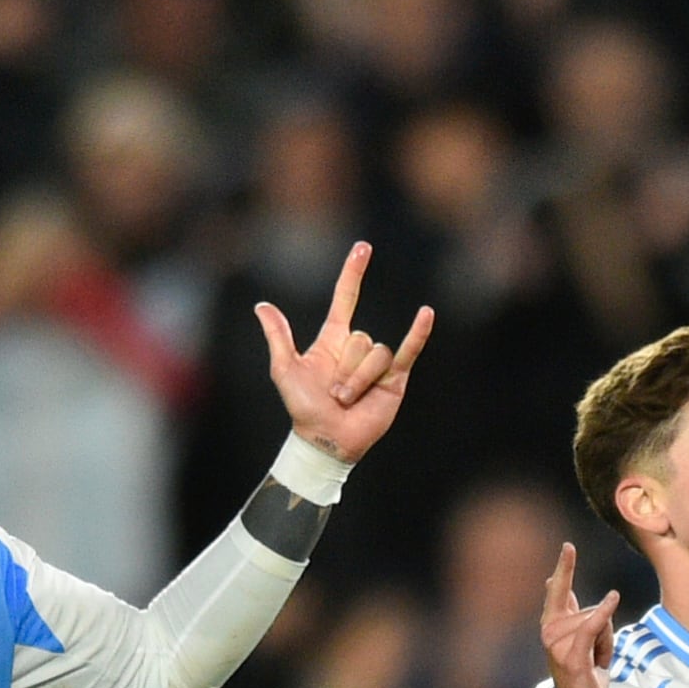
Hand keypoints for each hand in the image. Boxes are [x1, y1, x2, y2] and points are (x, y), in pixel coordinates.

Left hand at [253, 242, 433, 463]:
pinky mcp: (394, 379)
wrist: (326, 440)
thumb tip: (262, 306)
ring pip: (376, 354)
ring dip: (359, 380)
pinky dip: (418, 333)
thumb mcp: (285, 370)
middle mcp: (356, 348)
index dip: (353, 273)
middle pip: (360, 338)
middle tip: (333, 394)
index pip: (346, 298)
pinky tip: (426, 314)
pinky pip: (407, 351)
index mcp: (332, 340)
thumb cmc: (303, 408)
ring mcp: (377, 364)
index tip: (363, 248)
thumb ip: (278, 337)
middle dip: (344, 368)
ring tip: (347, 400)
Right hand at [542, 542, 619, 687]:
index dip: (564, 568)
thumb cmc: (586, 678)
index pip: (558, 590)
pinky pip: (591, 626)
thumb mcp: (585, 642)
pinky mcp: (571, 657)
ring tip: (595, 663)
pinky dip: (603, 614)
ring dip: (606, 641)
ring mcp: (558, 645)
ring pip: (595, 620)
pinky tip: (613, 599)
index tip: (568, 547)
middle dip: (601, 629)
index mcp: (553, 627)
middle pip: (586, 607)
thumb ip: (577, 614)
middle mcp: (550, 632)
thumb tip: (559, 585)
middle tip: (596, 658)